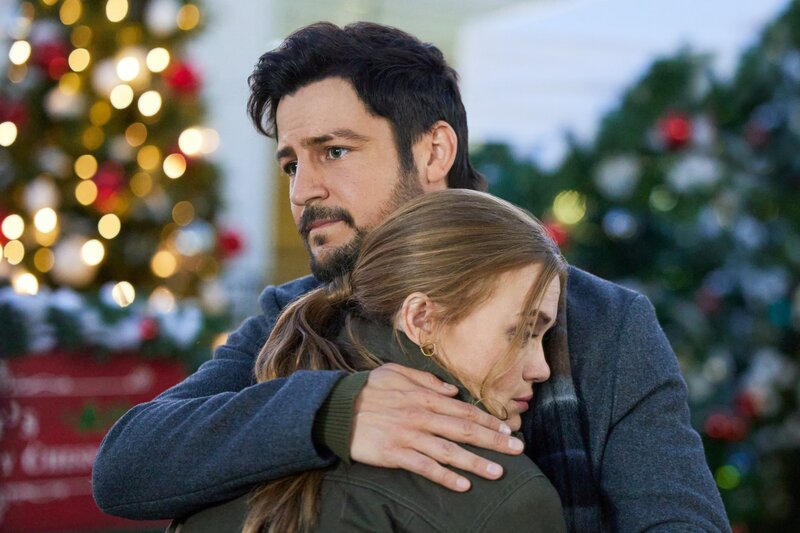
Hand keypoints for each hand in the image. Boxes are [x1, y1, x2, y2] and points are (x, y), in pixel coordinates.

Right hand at [349, 363, 524, 491]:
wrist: (335, 408)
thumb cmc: (367, 389)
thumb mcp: (395, 372)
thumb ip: (426, 380)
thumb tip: (453, 391)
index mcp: (423, 397)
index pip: (464, 410)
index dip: (488, 420)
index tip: (508, 429)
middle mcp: (421, 416)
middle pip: (464, 430)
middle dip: (493, 441)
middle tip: (518, 450)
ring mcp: (408, 436)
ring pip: (449, 451)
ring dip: (476, 462)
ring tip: (498, 472)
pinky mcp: (394, 454)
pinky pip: (424, 468)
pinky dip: (445, 477)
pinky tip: (463, 485)